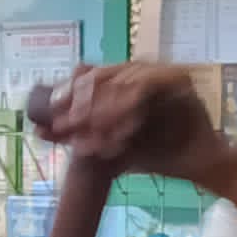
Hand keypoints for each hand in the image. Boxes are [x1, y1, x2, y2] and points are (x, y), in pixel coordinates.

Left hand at [28, 62, 236, 184]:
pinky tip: (118, 134)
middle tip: (65, 125)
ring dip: (103, 110)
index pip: (90, 78)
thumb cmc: (156, 155)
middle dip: (81, 102)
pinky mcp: (179, 78)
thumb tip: (39, 131)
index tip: (51, 116)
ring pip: (122, 81)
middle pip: (103, 76)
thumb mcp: (109, 147)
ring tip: (91, 136)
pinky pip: (145, 88)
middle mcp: (141, 71)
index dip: (68, 94)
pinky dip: (129, 109)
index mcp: (125, 81)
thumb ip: (79, 136)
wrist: (197, 166)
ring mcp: (160, 71)